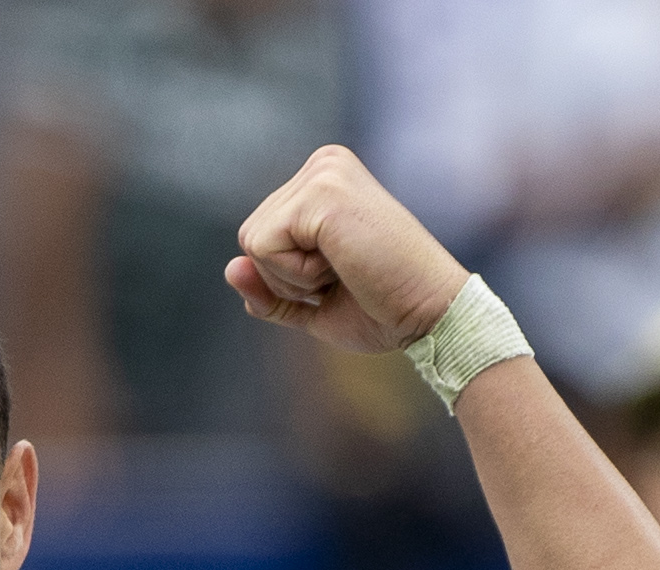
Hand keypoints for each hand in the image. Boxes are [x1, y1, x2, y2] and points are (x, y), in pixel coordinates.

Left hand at [225, 146, 470, 354]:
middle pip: (250, 237)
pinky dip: (297, 276)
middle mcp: (323, 163)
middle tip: (346, 274)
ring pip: (253, 244)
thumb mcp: (310, 301)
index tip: (342, 273)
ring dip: (294, 278)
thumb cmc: (381, 309)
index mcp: (323, 178)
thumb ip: (267, 289)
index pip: (259, 236)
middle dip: (288, 277)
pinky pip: (264, 249)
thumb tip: (229, 269)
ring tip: (347, 268)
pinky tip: (343, 265)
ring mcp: (324, 172)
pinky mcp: (322, 192)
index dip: (288, 276)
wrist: (430, 315)